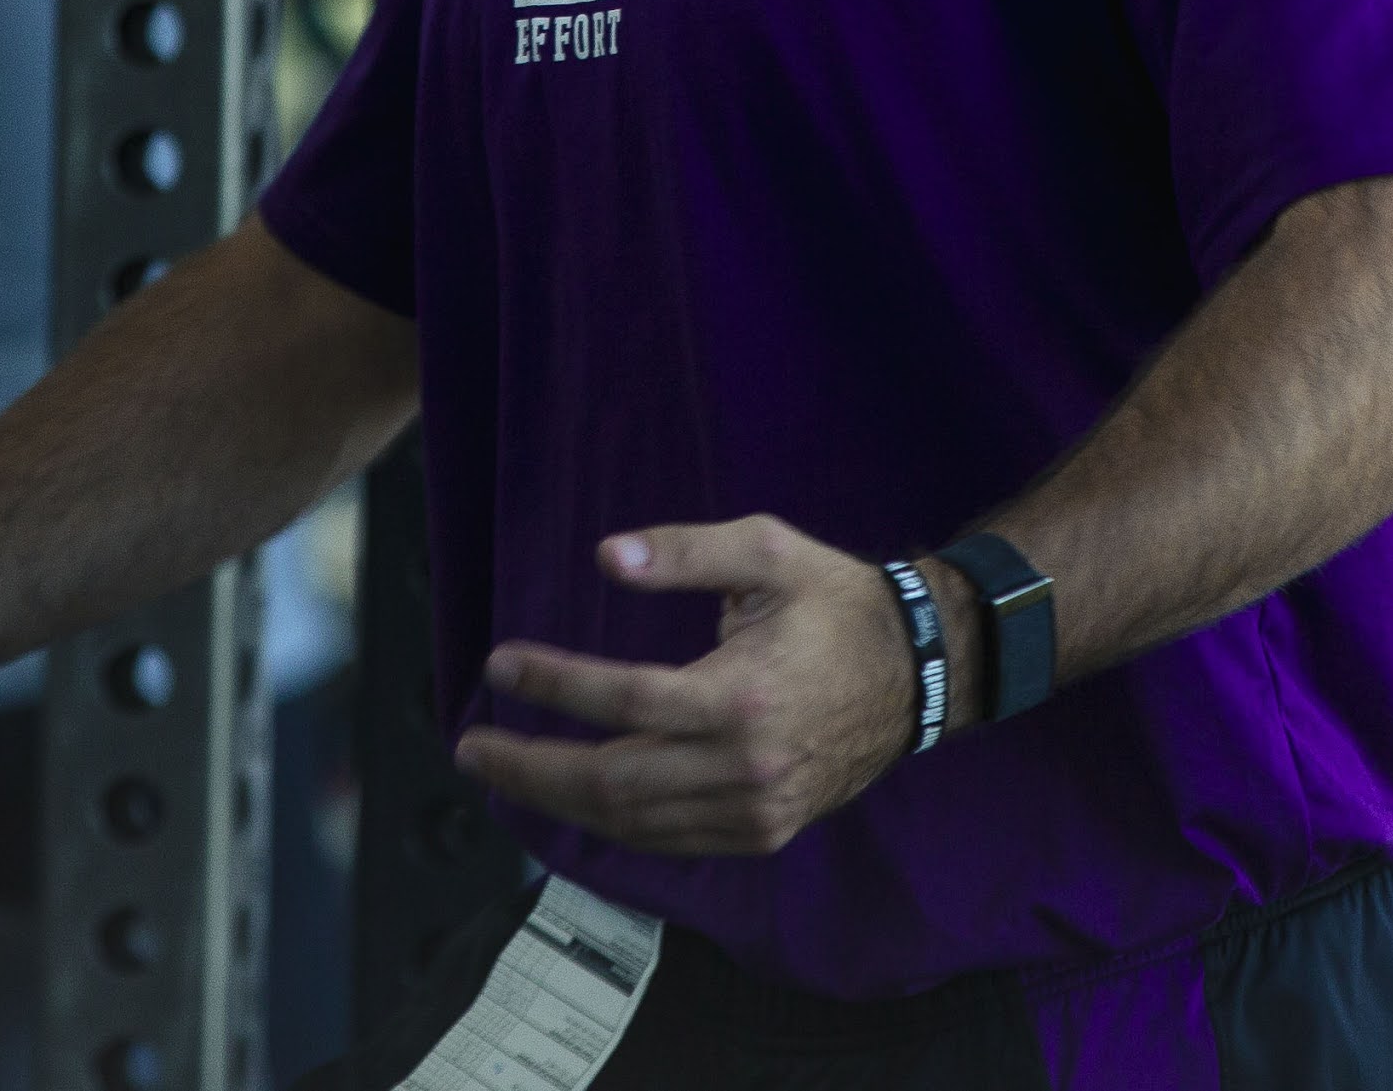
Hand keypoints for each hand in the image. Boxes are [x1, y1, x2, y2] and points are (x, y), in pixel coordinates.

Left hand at [455, 519, 923, 857]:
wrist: (920, 672)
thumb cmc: (838, 603)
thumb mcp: (770, 551)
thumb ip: (685, 552)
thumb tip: (605, 556)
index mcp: (742, 695)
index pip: (623, 702)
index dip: (554, 685)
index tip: (501, 666)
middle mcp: (744, 767)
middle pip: (612, 781)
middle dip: (531, 766)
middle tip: (473, 747)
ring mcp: (754, 810)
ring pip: (633, 823)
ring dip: (559, 801)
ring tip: (508, 771)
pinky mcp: (762, 833)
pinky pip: (668, 842)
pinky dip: (612, 824)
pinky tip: (575, 799)